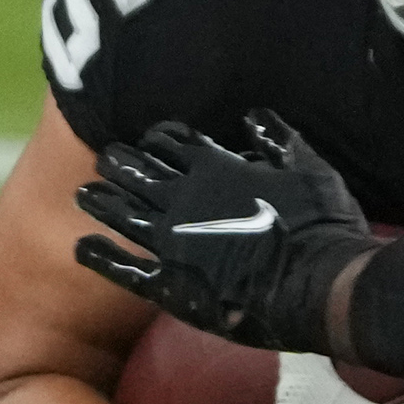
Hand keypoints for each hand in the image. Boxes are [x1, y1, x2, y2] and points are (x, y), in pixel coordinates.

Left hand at [74, 111, 374, 351]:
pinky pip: (123, 267)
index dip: (158, 138)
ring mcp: (170, 241)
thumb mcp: (310, 168)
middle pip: (137, 171)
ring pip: (122, 211)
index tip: (150, 138)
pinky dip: (100, 256)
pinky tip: (82, 247)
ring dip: (102, 200)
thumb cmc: (321, 227)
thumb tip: (253, 115)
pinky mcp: (168, 283)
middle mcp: (183, 198)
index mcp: (214, 168)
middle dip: (119, 161)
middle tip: (106, 158)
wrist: (320, 287)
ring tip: (85, 194)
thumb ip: (278, 140)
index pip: (172, 142)